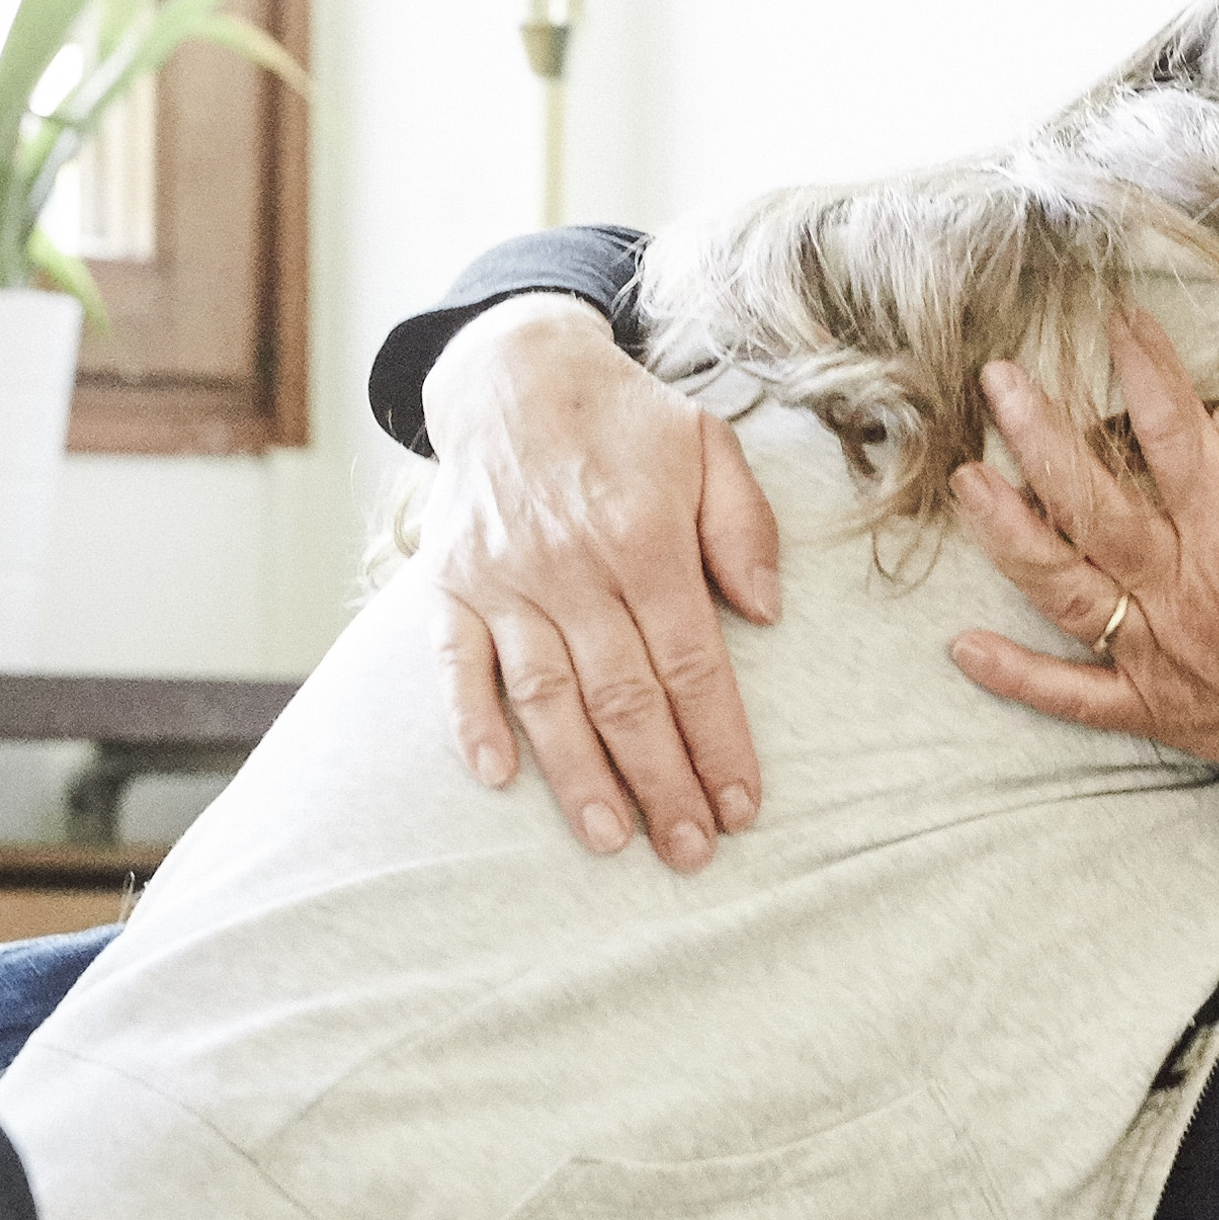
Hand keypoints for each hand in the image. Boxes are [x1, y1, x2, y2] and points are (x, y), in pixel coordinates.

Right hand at [413, 294, 782, 859]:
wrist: (513, 368)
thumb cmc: (627, 420)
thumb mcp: (710, 445)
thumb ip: (744, 527)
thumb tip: (768, 614)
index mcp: (644, 537)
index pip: (691, 663)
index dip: (719, 742)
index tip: (742, 807)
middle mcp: (572, 565)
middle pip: (623, 696)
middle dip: (661, 782)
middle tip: (691, 851)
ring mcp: (504, 577)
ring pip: (544, 694)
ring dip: (577, 775)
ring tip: (611, 840)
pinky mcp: (450, 581)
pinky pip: (454, 662)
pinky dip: (470, 721)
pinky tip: (498, 777)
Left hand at [940, 309, 1218, 858]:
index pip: (1175, 435)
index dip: (1144, 370)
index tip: (1117, 322)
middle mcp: (1187, 596)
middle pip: (1094, 503)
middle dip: (1040, 434)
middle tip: (997, 381)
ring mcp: (1165, 658)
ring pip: (1065, 590)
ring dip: (1008, 535)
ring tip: (965, 482)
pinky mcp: (1159, 711)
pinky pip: (1075, 698)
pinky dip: (1017, 677)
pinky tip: (963, 649)